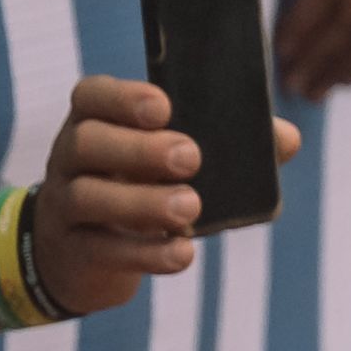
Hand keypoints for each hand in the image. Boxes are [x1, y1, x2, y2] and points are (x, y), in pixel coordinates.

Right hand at [22, 72, 213, 320]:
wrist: (86, 255)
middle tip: (191, 158)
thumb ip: (230, 144)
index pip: (92, 95)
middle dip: (139, 148)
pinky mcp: (73, 253)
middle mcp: (70, 158)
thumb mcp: (174, 160)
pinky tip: (182, 254)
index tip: (165, 107)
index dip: (123, 97)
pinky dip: (145, 254)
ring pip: (87, 197)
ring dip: (142, 202)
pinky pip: (101, 251)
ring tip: (190, 208)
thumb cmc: (144, 187)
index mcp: (96, 121)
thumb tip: (287, 140)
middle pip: (85, 142)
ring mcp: (63, 206)